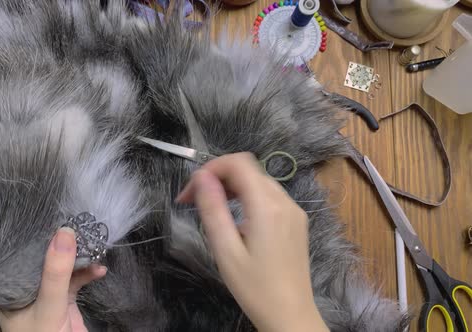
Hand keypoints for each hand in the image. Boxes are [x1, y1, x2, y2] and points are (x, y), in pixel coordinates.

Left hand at [0, 227, 106, 331]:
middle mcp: (24, 288)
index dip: (31, 234)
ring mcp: (45, 294)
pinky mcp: (64, 301)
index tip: (48, 214)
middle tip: (77, 224)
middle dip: (60, 243)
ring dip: (79, 257)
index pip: (15, 254)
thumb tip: (65, 231)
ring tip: (93, 245)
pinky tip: (100, 269)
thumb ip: (56, 272)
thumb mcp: (49, 305)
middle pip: (41, 257)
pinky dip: (89, 273)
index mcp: (7, 290)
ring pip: (61, 266)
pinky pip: (76, 280)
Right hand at [176, 153, 328, 331]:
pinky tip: (235, 219)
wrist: (291, 316)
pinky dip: (248, 197)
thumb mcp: (226, 251)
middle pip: (248, 169)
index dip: (210, 169)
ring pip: (258, 181)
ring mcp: (294, 211)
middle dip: (218, 178)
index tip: (189, 192)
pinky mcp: (296, 221)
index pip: (238, 163)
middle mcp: (285, 202)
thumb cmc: (255, 288)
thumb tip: (201, 176)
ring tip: (210, 209)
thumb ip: (213, 209)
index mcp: (267, 207)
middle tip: (192, 202)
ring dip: (232, 187)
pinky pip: (269, 196)